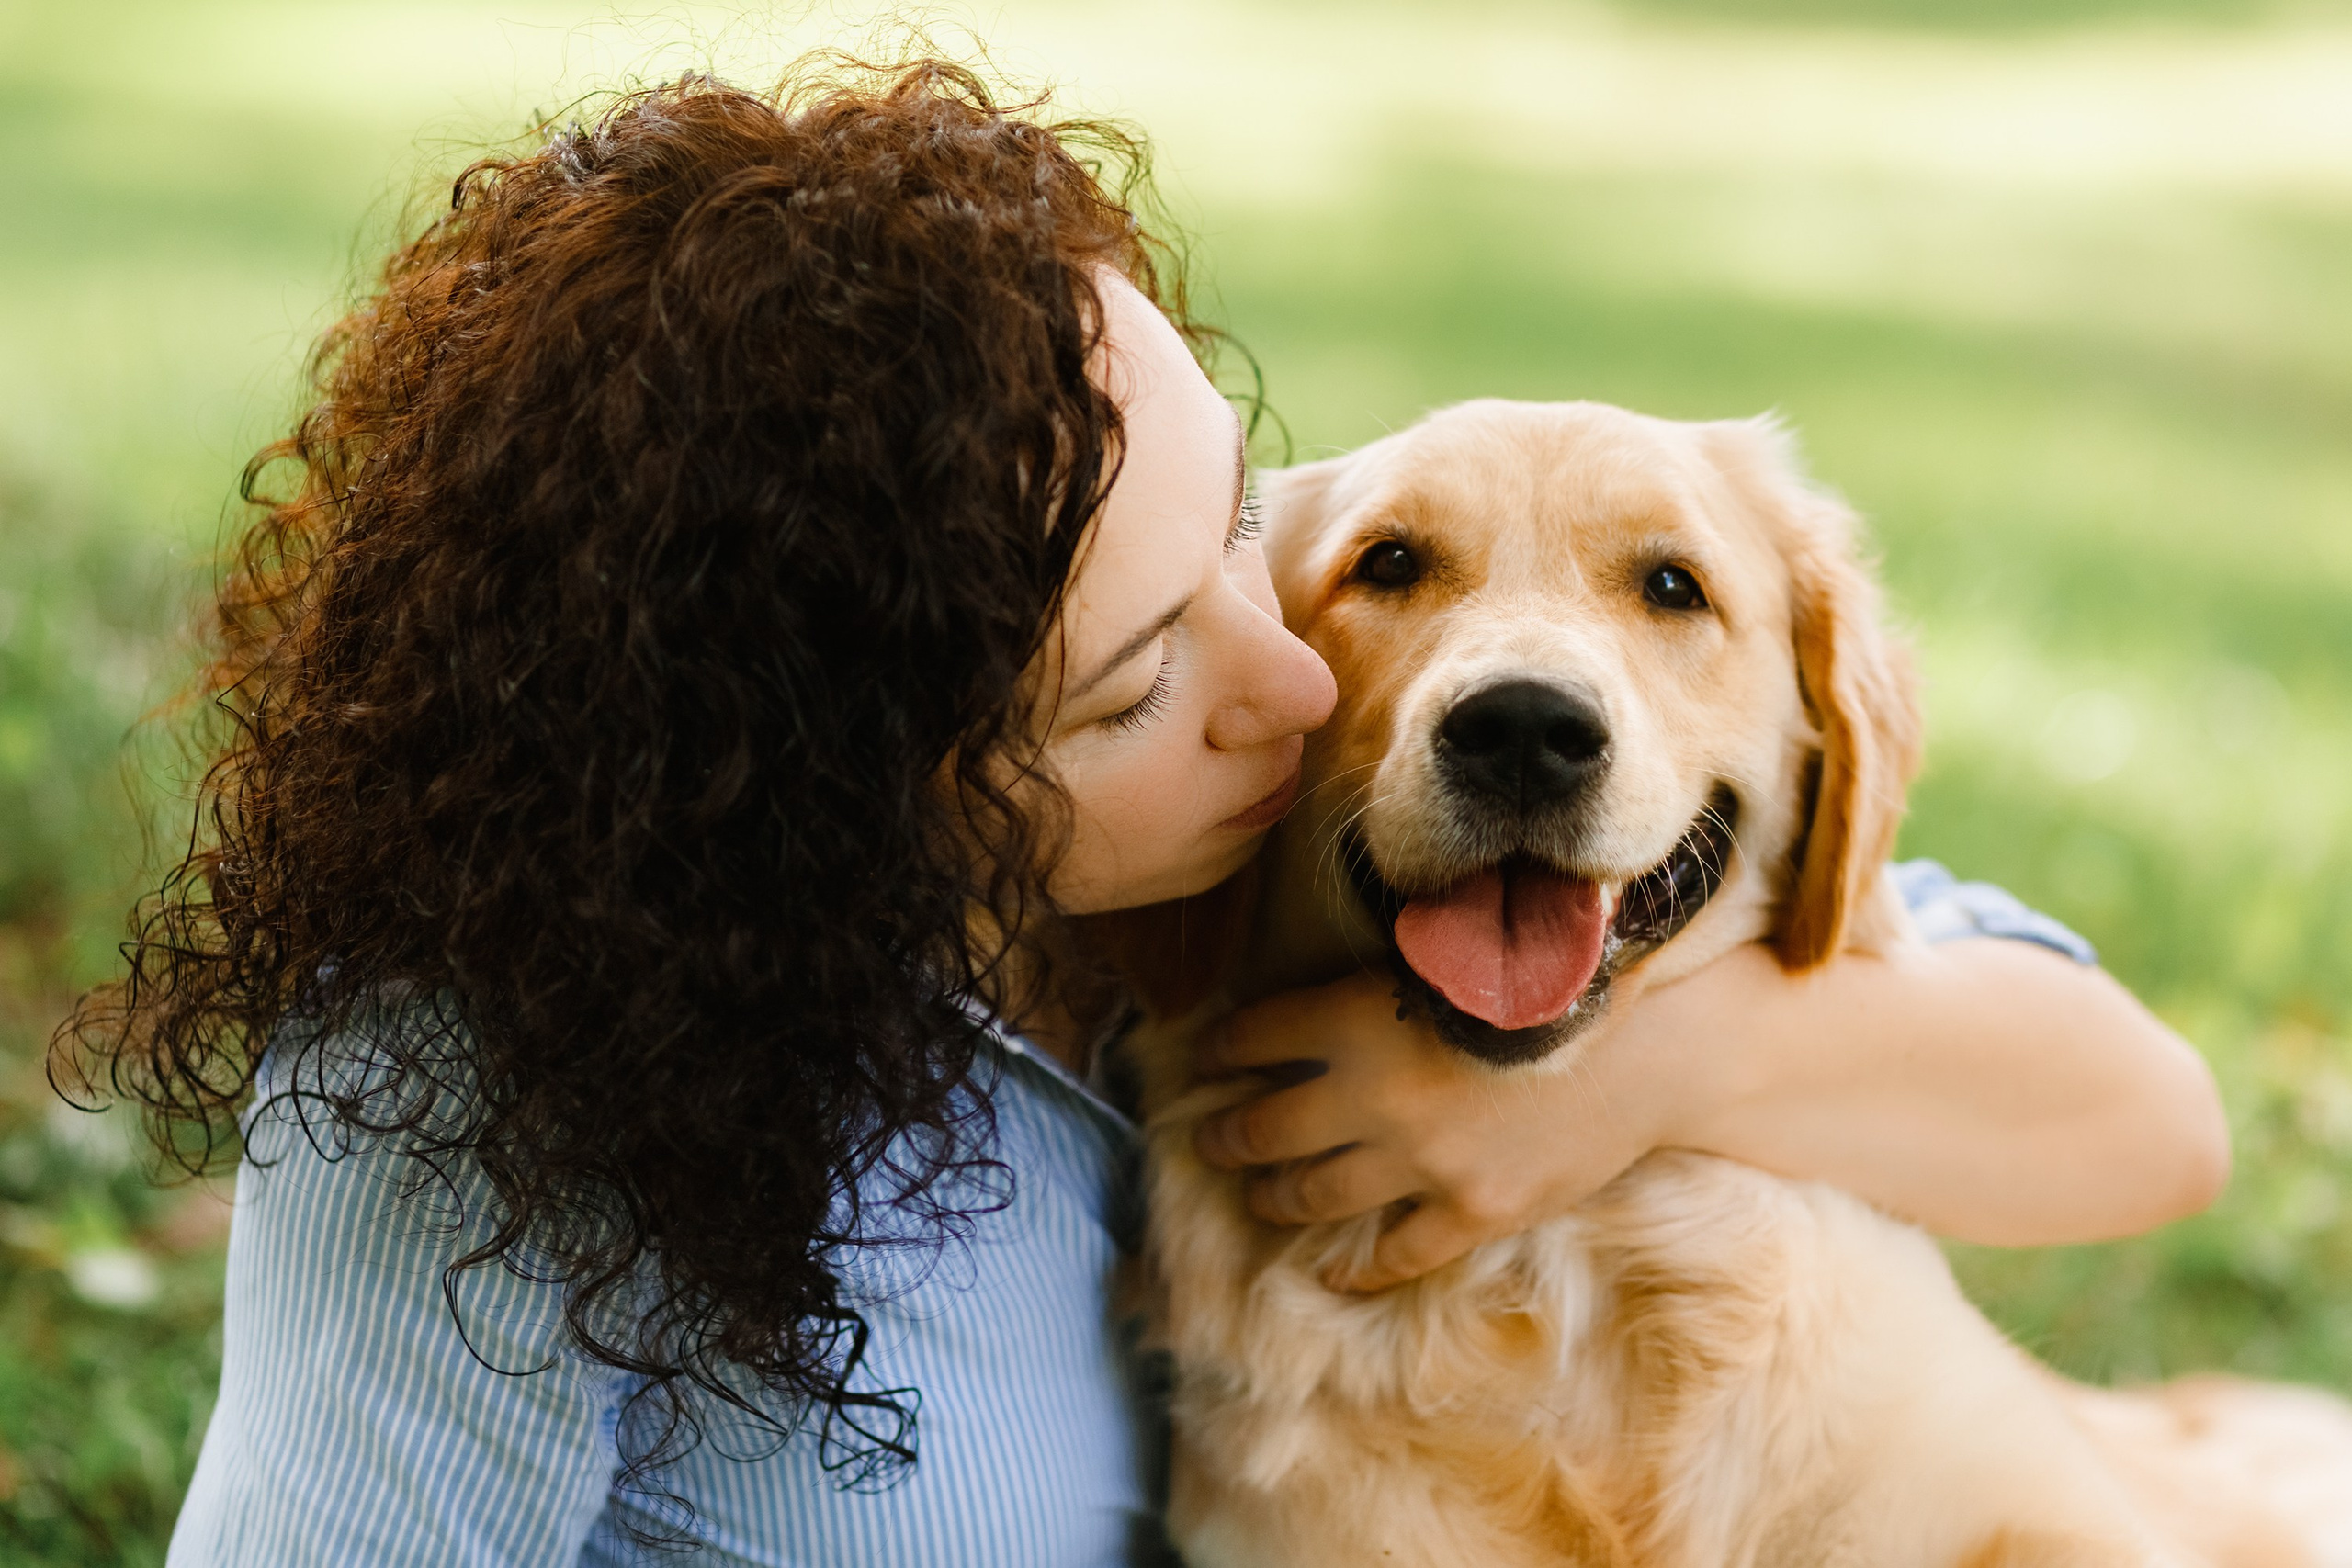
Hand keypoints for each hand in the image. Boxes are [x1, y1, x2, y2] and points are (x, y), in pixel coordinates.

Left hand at [1191, 971, 1676, 1291]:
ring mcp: (1422, 1161)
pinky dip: (1355, 1267)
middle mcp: (1376, 1094)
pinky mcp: (1470, 1212)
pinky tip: (1332, 1269)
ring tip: (1257, 1193)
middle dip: (1228, 1132)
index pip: (1257, 1035)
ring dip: (1273, 1195)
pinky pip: (1393, 1254)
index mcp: (1361, 1018)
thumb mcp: (1448, 962)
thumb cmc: (1549, 988)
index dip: (1223, 1047)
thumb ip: (1375, 989)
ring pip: (1313, 1193)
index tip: (1207, 1055)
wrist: (1651, 1047)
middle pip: (1267, 1125)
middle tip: (1209, 1136)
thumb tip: (1307, 1009)